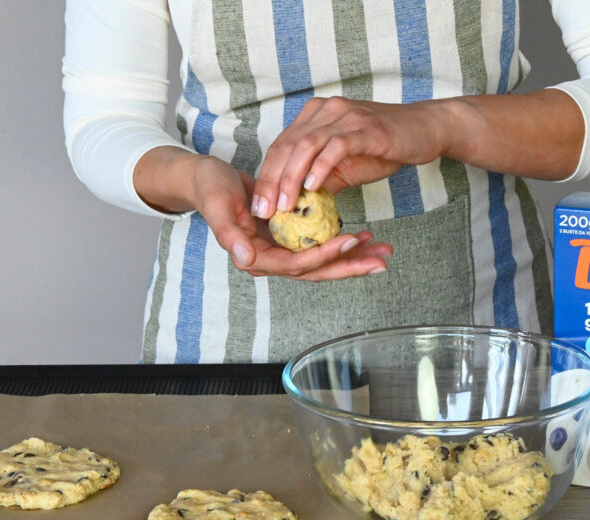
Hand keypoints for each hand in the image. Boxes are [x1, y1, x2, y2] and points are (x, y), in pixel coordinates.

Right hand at [135, 148, 390, 279]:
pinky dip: (343, 243)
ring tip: (383, 252)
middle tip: (382, 260)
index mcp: (254, 257)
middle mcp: (271, 260)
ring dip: (354, 258)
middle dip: (350, 266)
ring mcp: (281, 250)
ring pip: (323, 261)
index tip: (350, 241)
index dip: (324, 255)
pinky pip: (321, 245)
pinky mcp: (290, 239)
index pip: (296, 264)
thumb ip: (229, 233)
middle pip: (317, 270)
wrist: (206, 178)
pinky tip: (365, 237)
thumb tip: (245, 260)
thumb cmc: (210, 188)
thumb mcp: (218, 205)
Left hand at [250, 97, 446, 219]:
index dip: (266, 177)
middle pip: (287, 146)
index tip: (259, 208)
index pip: (281, 147)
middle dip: (272, 181)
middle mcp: (326, 110)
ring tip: (284, 205)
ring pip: (306, 146)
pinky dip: (320, 167)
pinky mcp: (365, 127)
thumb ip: (320, 180)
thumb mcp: (345, 167)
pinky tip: (312, 187)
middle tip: (264, 211)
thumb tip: (296, 207)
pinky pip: (336, 146)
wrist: (425, 130)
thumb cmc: (384, 148)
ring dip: (291, 178)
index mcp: (315, 116)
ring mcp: (345, 116)